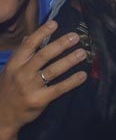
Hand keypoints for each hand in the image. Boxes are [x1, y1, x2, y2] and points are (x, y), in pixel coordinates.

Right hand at [0, 21, 86, 139]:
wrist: (2, 116)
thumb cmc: (9, 89)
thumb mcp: (9, 71)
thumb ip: (21, 55)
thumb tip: (29, 36)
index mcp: (14, 65)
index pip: (28, 45)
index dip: (41, 33)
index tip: (55, 24)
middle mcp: (21, 74)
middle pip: (43, 55)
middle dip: (60, 45)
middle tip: (76, 37)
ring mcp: (30, 87)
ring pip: (53, 71)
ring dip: (69, 60)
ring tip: (83, 53)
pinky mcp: (40, 100)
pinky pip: (59, 89)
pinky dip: (72, 81)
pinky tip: (83, 75)